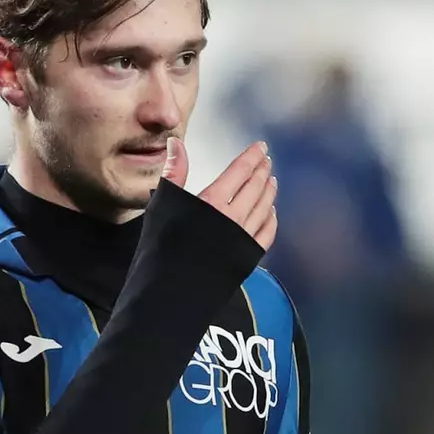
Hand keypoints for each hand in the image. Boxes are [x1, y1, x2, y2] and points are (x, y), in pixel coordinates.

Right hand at [161, 137, 277, 249]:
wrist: (169, 290)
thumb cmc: (161, 247)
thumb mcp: (163, 204)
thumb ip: (174, 172)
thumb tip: (176, 143)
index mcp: (212, 201)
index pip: (239, 172)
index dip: (252, 157)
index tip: (261, 147)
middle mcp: (233, 217)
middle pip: (255, 188)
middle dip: (262, 172)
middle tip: (267, 161)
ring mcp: (243, 238)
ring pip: (264, 209)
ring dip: (269, 193)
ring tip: (272, 181)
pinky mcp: (247, 257)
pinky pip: (267, 234)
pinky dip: (271, 220)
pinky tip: (272, 214)